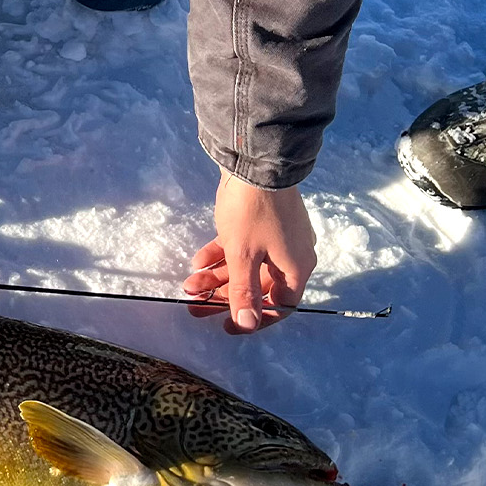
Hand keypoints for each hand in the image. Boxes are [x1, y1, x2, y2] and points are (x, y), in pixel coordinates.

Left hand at [183, 173, 316, 333]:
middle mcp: (291, 254)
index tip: (225, 326)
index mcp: (296, 268)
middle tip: (194, 306)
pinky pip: (243, 247)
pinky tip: (197, 260)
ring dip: (218, 277)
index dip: (253, 319)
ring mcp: (277, 236)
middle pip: (258, 287)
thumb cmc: (253, 213)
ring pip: (247, 266)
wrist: (256, 159)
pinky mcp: (262, 221)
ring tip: (188, 284)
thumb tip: (247, 325)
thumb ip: (245, 292)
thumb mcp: (244, 257)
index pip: (279, 306)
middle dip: (224, 298)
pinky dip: (222, 255)